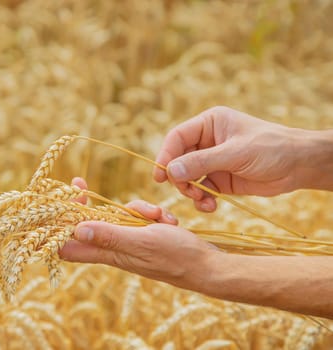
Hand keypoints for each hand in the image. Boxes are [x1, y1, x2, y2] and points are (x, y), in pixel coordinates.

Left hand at [60, 178, 216, 288]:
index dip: (57, 226)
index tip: (56, 202)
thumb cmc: (177, 257)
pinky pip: (137, 218)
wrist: (208, 266)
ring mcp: (128, 243)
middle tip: (80, 184)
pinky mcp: (143, 237)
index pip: (67, 246)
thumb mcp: (143, 242)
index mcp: (108, 253)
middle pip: (86, 224)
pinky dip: (150, 214)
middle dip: (89, 205)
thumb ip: (110, 236)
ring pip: (115, 216)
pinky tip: (167, 221)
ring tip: (158, 217)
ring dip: (134, 209)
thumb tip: (77, 230)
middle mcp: (113, 249)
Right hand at [153, 106, 307, 211]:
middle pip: (178, 160)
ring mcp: (212, 162)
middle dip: (180, 178)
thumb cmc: (271, 149)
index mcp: (209, 124)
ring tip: (203, 199)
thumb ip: (202, 162)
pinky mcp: (219, 180)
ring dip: (191, 191)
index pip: (177, 137)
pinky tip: (211, 206)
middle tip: (189, 191)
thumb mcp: (235, 153)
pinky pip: (200, 191)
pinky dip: (201, 200)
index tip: (160, 175)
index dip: (166, 155)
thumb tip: (171, 171)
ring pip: (187, 178)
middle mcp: (207, 142)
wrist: (299, 167)